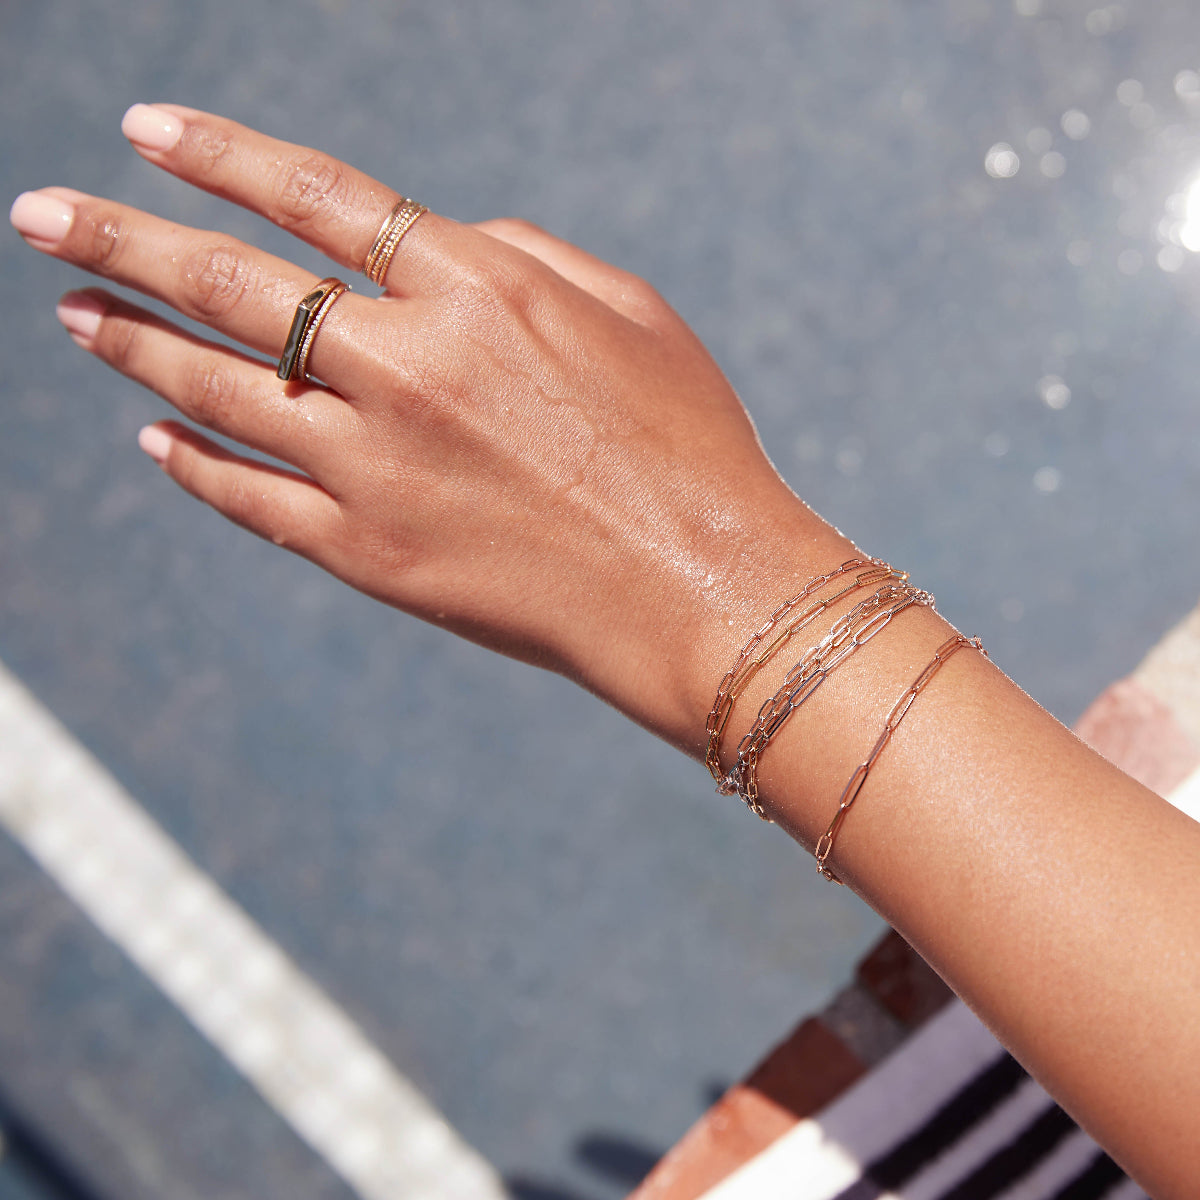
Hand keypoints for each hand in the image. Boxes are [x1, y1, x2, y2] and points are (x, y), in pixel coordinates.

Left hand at [10, 105, 847, 749]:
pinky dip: (197, 462)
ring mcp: (376, 464)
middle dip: (121, 240)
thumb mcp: (629, 312)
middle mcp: (407, 364)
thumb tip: (438, 238)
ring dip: (136, 347)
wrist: (700, 589)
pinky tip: (156, 439)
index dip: (217, 156)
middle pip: (231, 285)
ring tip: (79, 318)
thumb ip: (522, 255)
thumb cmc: (687, 444)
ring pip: (220, 389)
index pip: (312, 195)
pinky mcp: (368, 554)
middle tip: (42, 217)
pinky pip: (252, 500)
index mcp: (477, 286)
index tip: (143, 131)